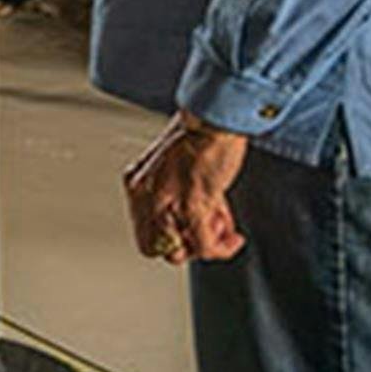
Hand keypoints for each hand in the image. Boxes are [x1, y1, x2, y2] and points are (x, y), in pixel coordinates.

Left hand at [121, 109, 248, 265]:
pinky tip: (234, 238)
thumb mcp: (173, 170)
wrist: (211, 120)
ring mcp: (165, 202)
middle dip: (187, 246)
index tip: (190, 232)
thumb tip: (197, 227)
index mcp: (135, 184)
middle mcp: (144, 195)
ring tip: (225, 230)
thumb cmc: (198, 138)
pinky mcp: (191, 205)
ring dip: (206, 245)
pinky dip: (222, 248)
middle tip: (208, 232)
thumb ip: (176, 197)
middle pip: (157, 248)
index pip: (142, 232)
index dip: (170, 238)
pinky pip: (205, 246)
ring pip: (180, 252)